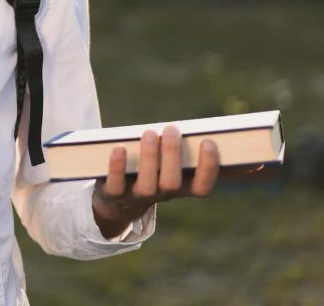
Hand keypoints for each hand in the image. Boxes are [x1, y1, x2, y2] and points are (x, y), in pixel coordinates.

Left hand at [91, 125, 218, 237]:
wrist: (120, 201)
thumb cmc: (153, 171)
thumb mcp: (170, 164)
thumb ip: (182, 147)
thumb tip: (202, 122)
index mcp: (181, 188)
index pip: (202, 187)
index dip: (208, 168)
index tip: (208, 142)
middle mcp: (162, 195)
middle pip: (172, 183)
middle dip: (173, 154)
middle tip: (171, 129)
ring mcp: (138, 196)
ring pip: (147, 185)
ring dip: (149, 157)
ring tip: (149, 133)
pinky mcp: (114, 194)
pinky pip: (116, 184)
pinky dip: (117, 166)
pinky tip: (119, 147)